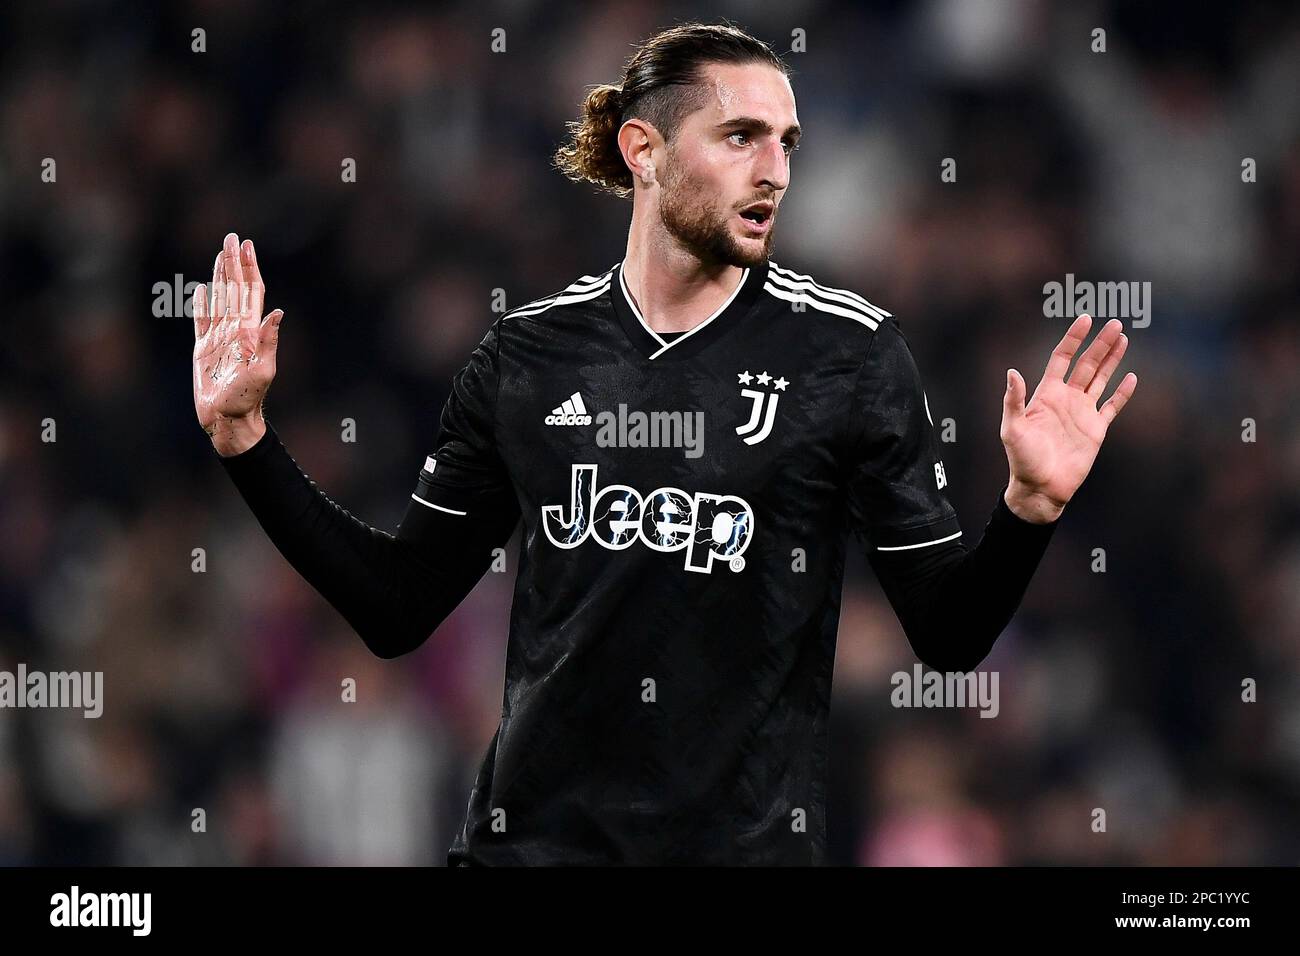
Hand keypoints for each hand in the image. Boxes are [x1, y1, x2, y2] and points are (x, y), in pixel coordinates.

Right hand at [192, 233, 283, 455]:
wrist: (228, 419)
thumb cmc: (246, 400)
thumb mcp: (262, 371)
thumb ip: (268, 342)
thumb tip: (278, 312)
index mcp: (250, 332)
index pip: (251, 292)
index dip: (249, 268)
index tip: (246, 245)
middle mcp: (237, 330)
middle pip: (235, 288)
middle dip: (234, 263)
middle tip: (232, 237)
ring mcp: (220, 338)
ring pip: (220, 299)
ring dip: (220, 276)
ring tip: (220, 255)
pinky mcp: (204, 349)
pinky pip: (202, 320)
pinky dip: (202, 304)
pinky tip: (202, 290)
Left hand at [1000, 314, 1136, 522]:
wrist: (1041, 488)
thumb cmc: (1022, 460)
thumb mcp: (1012, 428)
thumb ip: (1014, 400)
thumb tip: (1012, 372)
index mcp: (1046, 394)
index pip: (1062, 358)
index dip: (1073, 338)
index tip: (1085, 319)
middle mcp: (1066, 399)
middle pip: (1086, 364)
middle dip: (1100, 344)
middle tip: (1115, 323)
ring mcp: (1082, 413)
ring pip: (1101, 379)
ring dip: (1112, 359)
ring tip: (1123, 338)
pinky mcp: (1096, 429)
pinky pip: (1112, 406)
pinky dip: (1123, 393)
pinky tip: (1132, 377)